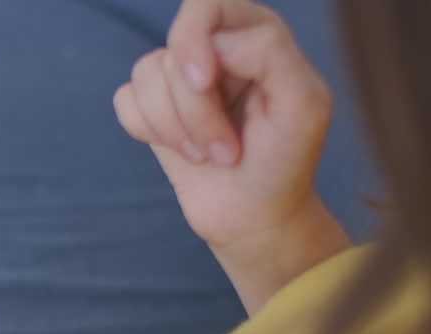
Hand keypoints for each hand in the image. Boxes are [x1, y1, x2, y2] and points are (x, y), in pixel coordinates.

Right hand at [114, 1, 340, 264]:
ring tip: (210, 156)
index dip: (194, 40)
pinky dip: (149, 131)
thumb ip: (270, 54)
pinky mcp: (154, 109)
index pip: (206, 5)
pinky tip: (182, 152)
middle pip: (174, 51)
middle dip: (195, 109)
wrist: (255, 216)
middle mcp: (215, 48)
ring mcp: (180, 79)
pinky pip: (126, 101)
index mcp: (256, 34)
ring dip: (176, 128)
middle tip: (227, 150)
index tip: (204, 83)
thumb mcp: (303, 106)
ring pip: (145, 76)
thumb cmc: (285, 162)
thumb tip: (217, 44)